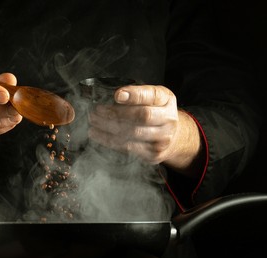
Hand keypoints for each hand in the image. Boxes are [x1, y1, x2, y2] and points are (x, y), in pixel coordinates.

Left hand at [88, 85, 202, 175]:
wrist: (172, 136)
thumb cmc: (155, 112)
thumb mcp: (151, 97)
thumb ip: (135, 94)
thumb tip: (114, 96)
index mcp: (166, 100)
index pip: (151, 96)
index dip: (134, 95)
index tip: (117, 95)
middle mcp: (169, 119)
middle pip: (142, 116)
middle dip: (116, 113)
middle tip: (96, 111)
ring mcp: (163, 139)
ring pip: (133, 133)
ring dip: (108, 128)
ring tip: (93, 123)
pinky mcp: (154, 154)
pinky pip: (129, 148)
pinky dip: (110, 141)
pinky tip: (99, 135)